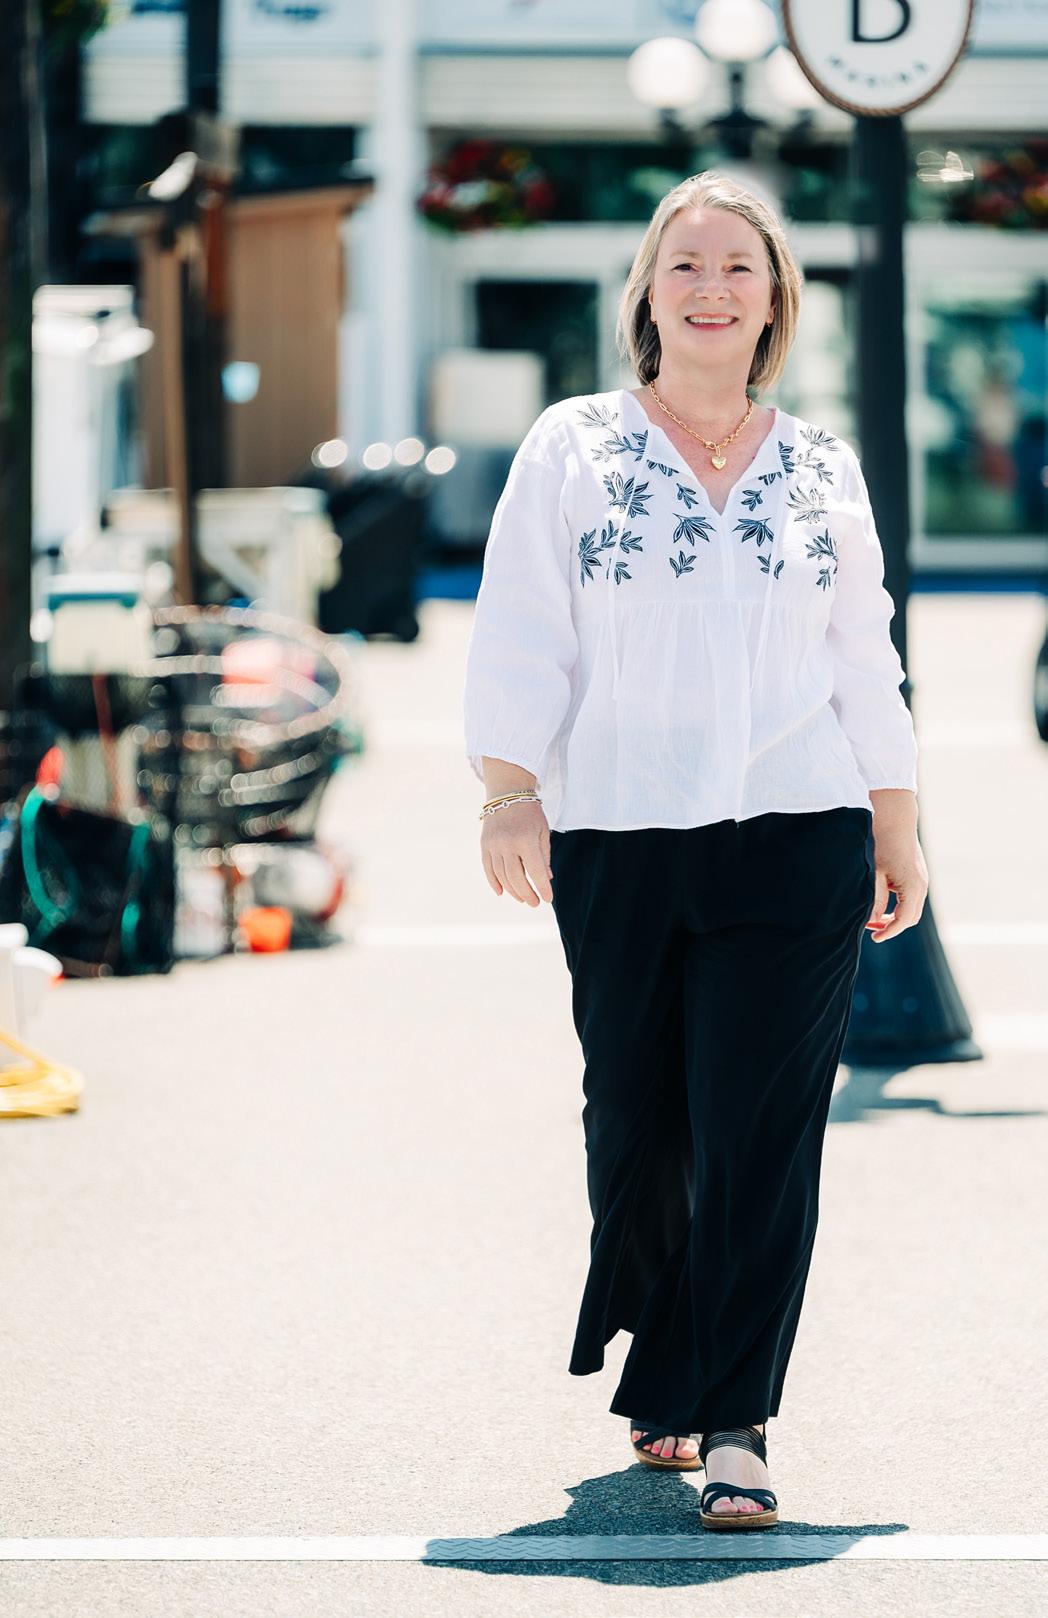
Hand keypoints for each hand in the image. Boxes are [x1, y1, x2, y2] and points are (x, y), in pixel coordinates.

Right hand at [480, 799, 552, 905]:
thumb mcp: (543, 832)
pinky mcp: (484, 845)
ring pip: (502, 876)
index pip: (535, 871)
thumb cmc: (530, 813)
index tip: (548, 899)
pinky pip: (488, 869)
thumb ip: (544, 856)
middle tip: (535, 903)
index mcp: (526, 840)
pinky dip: (494, 882)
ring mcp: (493, 845)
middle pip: (516, 878)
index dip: (542, 888)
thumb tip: (547, 879)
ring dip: (512, 891)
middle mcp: (507, 844)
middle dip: (527, 894)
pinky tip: (502, 892)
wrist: (507, 794)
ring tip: (523, 898)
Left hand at [865, 794, 928, 943]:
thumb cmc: (881, 844)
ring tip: (874, 917)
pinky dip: (897, 905)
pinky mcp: (917, 874)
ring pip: (911, 908)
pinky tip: (880, 902)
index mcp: (913, 887)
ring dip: (895, 916)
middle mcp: (921, 885)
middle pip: (910, 918)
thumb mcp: (874, 874)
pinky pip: (910, 898)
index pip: (904, 920)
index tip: (874, 938)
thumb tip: (873, 921)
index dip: (889, 932)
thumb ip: (875, 900)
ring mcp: (921, 879)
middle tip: (872, 930)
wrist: (894, 819)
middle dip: (892, 926)